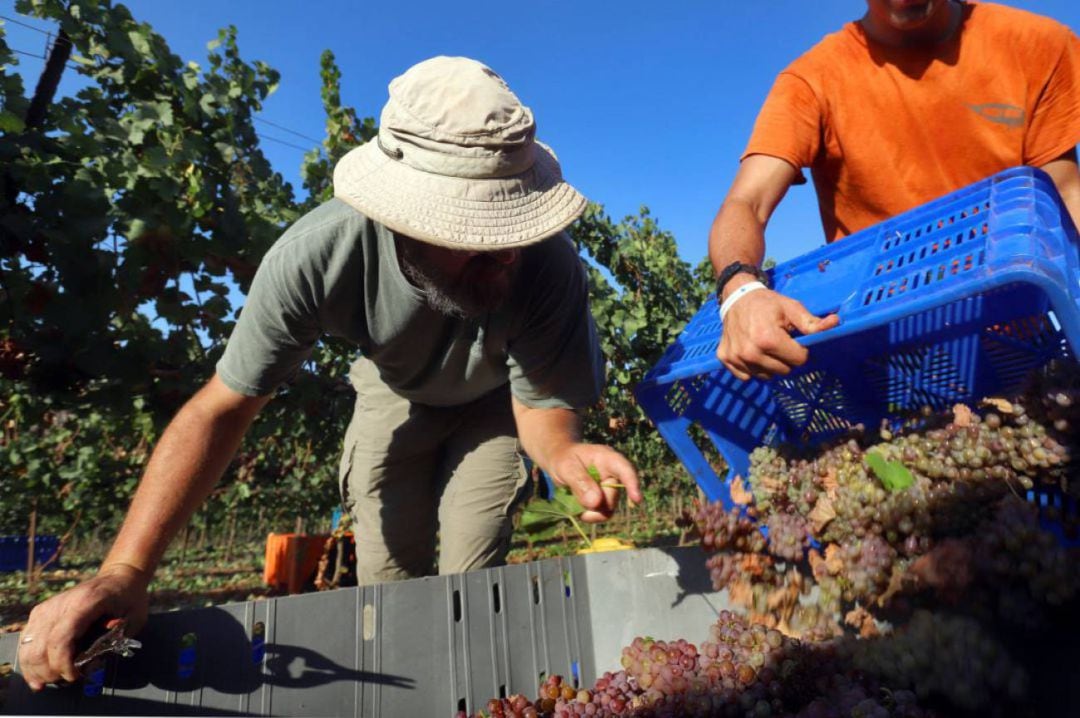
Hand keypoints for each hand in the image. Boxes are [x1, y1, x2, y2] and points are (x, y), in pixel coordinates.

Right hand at [17, 563, 149, 690]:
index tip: (75, 676)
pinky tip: (37, 674)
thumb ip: (114, 642)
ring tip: (51, 680)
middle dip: (50, 671)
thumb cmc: (130, 599)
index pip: (61, 639)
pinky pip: (27, 639)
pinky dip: (28, 659)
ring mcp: (48, 607)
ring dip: (36, 669)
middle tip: (67, 680)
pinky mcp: (41, 612)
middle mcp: (61, 604)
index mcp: (86, 602)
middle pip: (40, 646)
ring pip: (28, 645)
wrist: (119, 577)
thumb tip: (90, 665)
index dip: (63, 663)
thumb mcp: (134, 620)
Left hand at [547, 444, 642, 522]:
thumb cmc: (564, 458)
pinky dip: (587, 513)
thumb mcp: (566, 466)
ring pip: (607, 510)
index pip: (625, 470)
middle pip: (612, 498)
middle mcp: (613, 475)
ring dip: (588, 510)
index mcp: (608, 459)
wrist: (559, 460)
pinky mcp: (603, 501)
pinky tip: (576, 504)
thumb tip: (596, 503)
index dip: (632, 484)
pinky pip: (600, 514)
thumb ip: (579, 482)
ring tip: (573, 499)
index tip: (636, 500)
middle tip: (573, 496)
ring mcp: (609, 490)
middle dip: (593, 503)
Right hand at [716, 287, 838, 380]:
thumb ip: (812, 322)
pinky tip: (752, 352)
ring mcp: (736, 357)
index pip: (799, 361)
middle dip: (786, 359)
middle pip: (783, 371)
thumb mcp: (792, 308)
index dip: (800, 350)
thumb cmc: (768, 303)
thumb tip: (836, 323)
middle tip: (779, 342)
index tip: (792, 339)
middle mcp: (750, 352)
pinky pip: (747, 376)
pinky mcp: (725, 359)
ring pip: (766, 376)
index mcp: (768, 339)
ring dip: (770, 365)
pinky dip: (752, 368)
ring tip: (765, 347)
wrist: (736, 298)